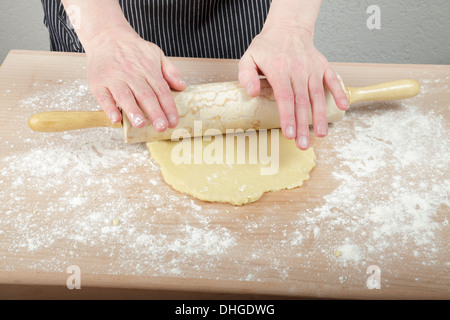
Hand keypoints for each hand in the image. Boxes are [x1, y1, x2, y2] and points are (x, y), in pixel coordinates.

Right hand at [84, 26, 185, 129]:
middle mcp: (132, 75)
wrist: (106, 35)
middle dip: (155, 113)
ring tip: (141, 124)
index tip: (173, 122)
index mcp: (148, 70)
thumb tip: (182, 86)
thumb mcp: (156, 53)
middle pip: (145, 96)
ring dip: (133, 111)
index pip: (161, 91)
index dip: (168, 108)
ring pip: (125, 96)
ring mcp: (114, 79)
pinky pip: (104, 97)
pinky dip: (109, 108)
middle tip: (161, 127)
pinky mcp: (98, 83)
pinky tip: (116, 119)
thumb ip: (170, 70)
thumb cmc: (133, 49)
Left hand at [238, 25, 348, 149]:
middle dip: (303, 125)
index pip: (285, 97)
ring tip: (321, 134)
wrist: (287, 27)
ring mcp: (312, 69)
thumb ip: (246, 75)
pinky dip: (339, 93)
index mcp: (279, 70)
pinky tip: (342, 108)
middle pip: (301, 102)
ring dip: (320, 116)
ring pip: (317, 96)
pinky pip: (332, 80)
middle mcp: (298, 70)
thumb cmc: (267, 46)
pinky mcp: (322, 66)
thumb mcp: (248, 57)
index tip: (289, 133)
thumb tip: (251, 93)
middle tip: (303, 144)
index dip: (288, 117)